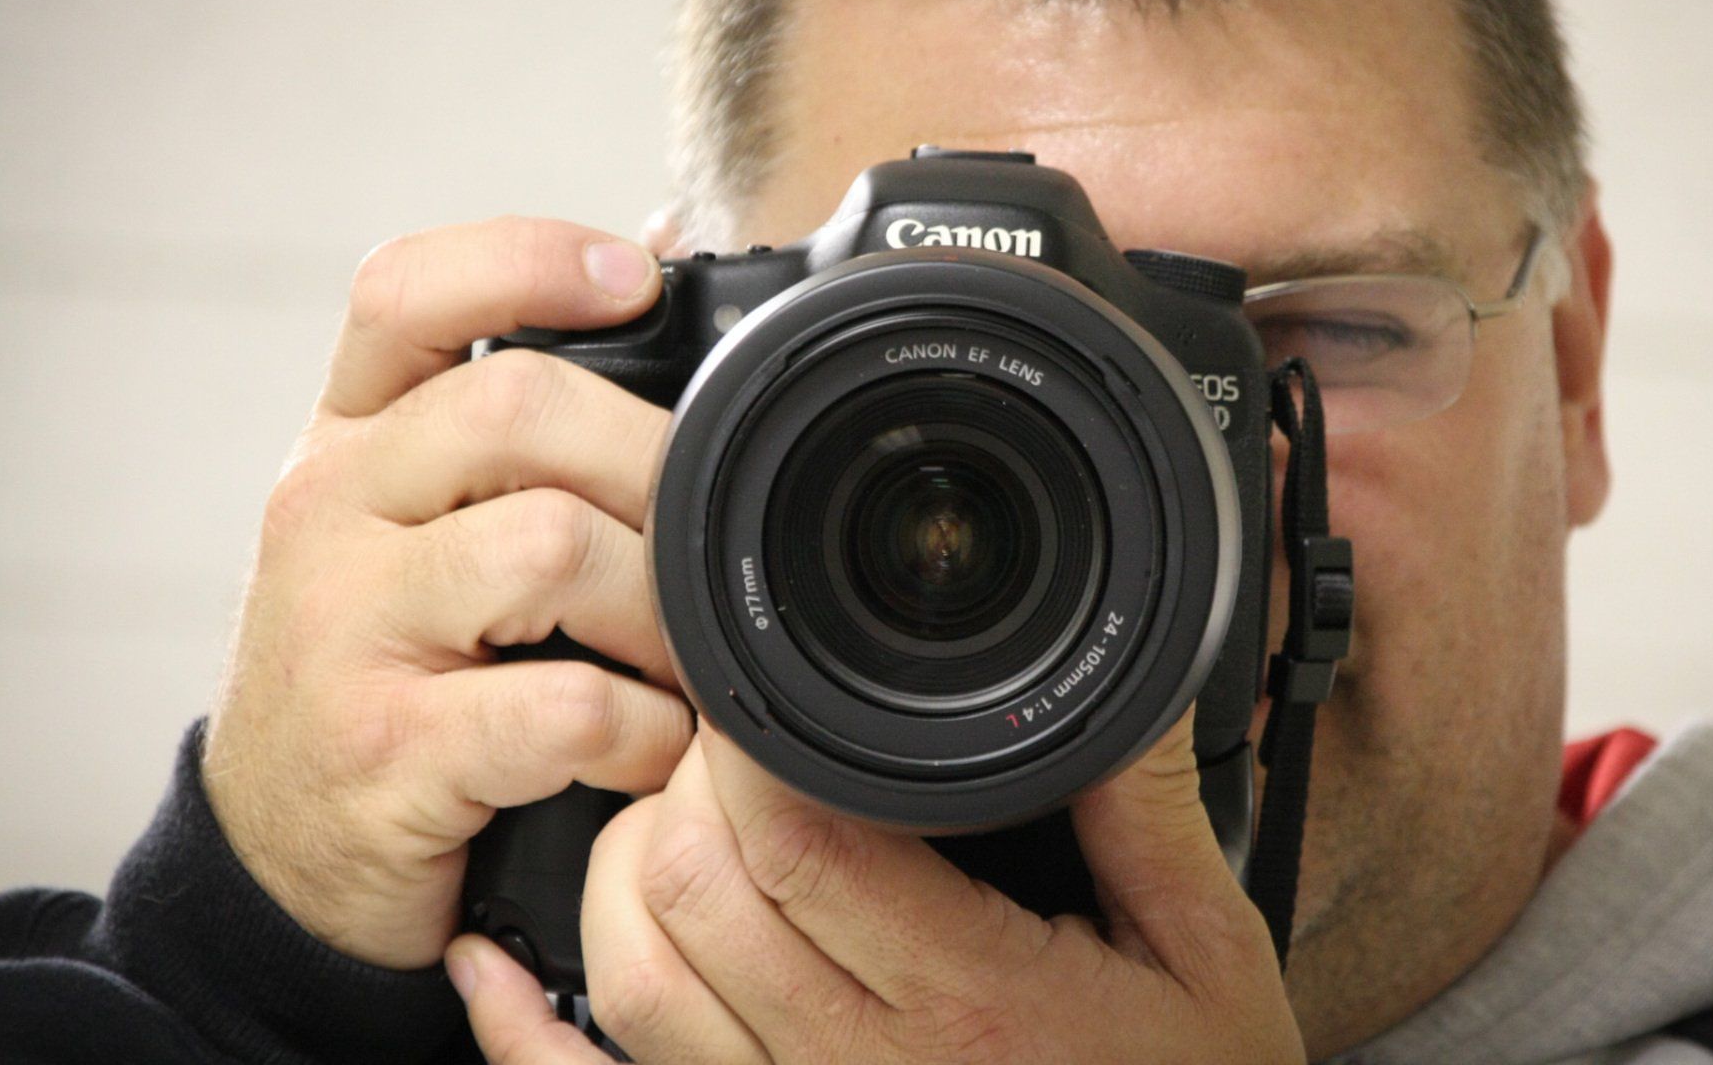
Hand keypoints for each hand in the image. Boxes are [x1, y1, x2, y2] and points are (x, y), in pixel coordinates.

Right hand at [203, 216, 693, 967]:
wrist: (283, 846)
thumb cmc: (390, 659)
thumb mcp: (416, 519)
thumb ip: (514, 416)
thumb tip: (657, 248)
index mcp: (350, 438)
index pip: (405, 293)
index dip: (526, 260)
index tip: (635, 278)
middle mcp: (329, 510)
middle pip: (517, 405)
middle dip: (651, 461)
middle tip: (704, 532)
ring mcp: (346, 629)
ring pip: (552, 545)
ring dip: (660, 608)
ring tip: (682, 660)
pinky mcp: (385, 750)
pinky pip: (566, 708)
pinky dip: (644, 731)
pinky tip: (649, 749)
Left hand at [448, 711, 1302, 1063]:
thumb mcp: (1208, 954)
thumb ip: (1151, 813)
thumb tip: (1120, 682)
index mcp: (969, 997)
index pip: (797, 842)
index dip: (746, 743)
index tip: (759, 686)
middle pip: (687, 891)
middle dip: (682, 784)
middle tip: (728, 736)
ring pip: (632, 978)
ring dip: (622, 870)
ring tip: (678, 813)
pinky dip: (529, 1032)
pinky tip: (504, 968)